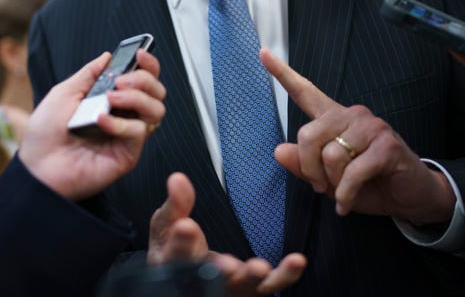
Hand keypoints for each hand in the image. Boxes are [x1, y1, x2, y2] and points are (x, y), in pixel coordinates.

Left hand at [19, 50, 164, 201]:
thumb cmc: (45, 133)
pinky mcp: (127, 154)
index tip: (139, 54)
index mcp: (111, 100)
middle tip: (120, 81)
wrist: (36, 166)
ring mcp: (127, 136)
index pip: (143, 80)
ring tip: (111, 98)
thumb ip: (89, 74)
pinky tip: (100, 120)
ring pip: (156, 111)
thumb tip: (108, 56)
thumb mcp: (64, 93)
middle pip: (157, 92)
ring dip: (137, 98)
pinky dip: (120, 122)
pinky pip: (138, 132)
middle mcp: (124, 116)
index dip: (148, 65)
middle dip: (144, 80)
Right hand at [148, 173, 305, 294]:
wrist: (188, 271)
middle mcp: (202, 281)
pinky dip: (285, 275)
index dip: (181, 242)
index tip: (186, 226)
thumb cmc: (174, 243)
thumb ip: (175, 204)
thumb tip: (178, 178)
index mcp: (175, 263)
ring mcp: (229, 287)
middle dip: (218, 270)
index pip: (176, 255)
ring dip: (252, 277)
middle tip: (226, 264)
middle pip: (209, 279)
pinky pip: (270, 285)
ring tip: (260, 268)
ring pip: (243, 287)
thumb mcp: (167, 222)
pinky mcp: (251, 288)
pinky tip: (297, 261)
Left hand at [261, 48, 454, 223]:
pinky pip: (352, 173)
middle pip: (308, 134)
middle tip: (321, 187)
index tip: (263, 53)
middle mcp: (351, 115)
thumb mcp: (329, 179)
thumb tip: (278, 151)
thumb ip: (304, 165)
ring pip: (330, 155)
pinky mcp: (386, 144)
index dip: (282, 73)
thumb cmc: (369, 184)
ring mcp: (371, 127)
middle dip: (309, 169)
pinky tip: (348, 203)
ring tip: (343, 192)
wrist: (411, 197)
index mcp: (334, 118)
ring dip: (332, 184)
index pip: (305, 92)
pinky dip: (346, 194)